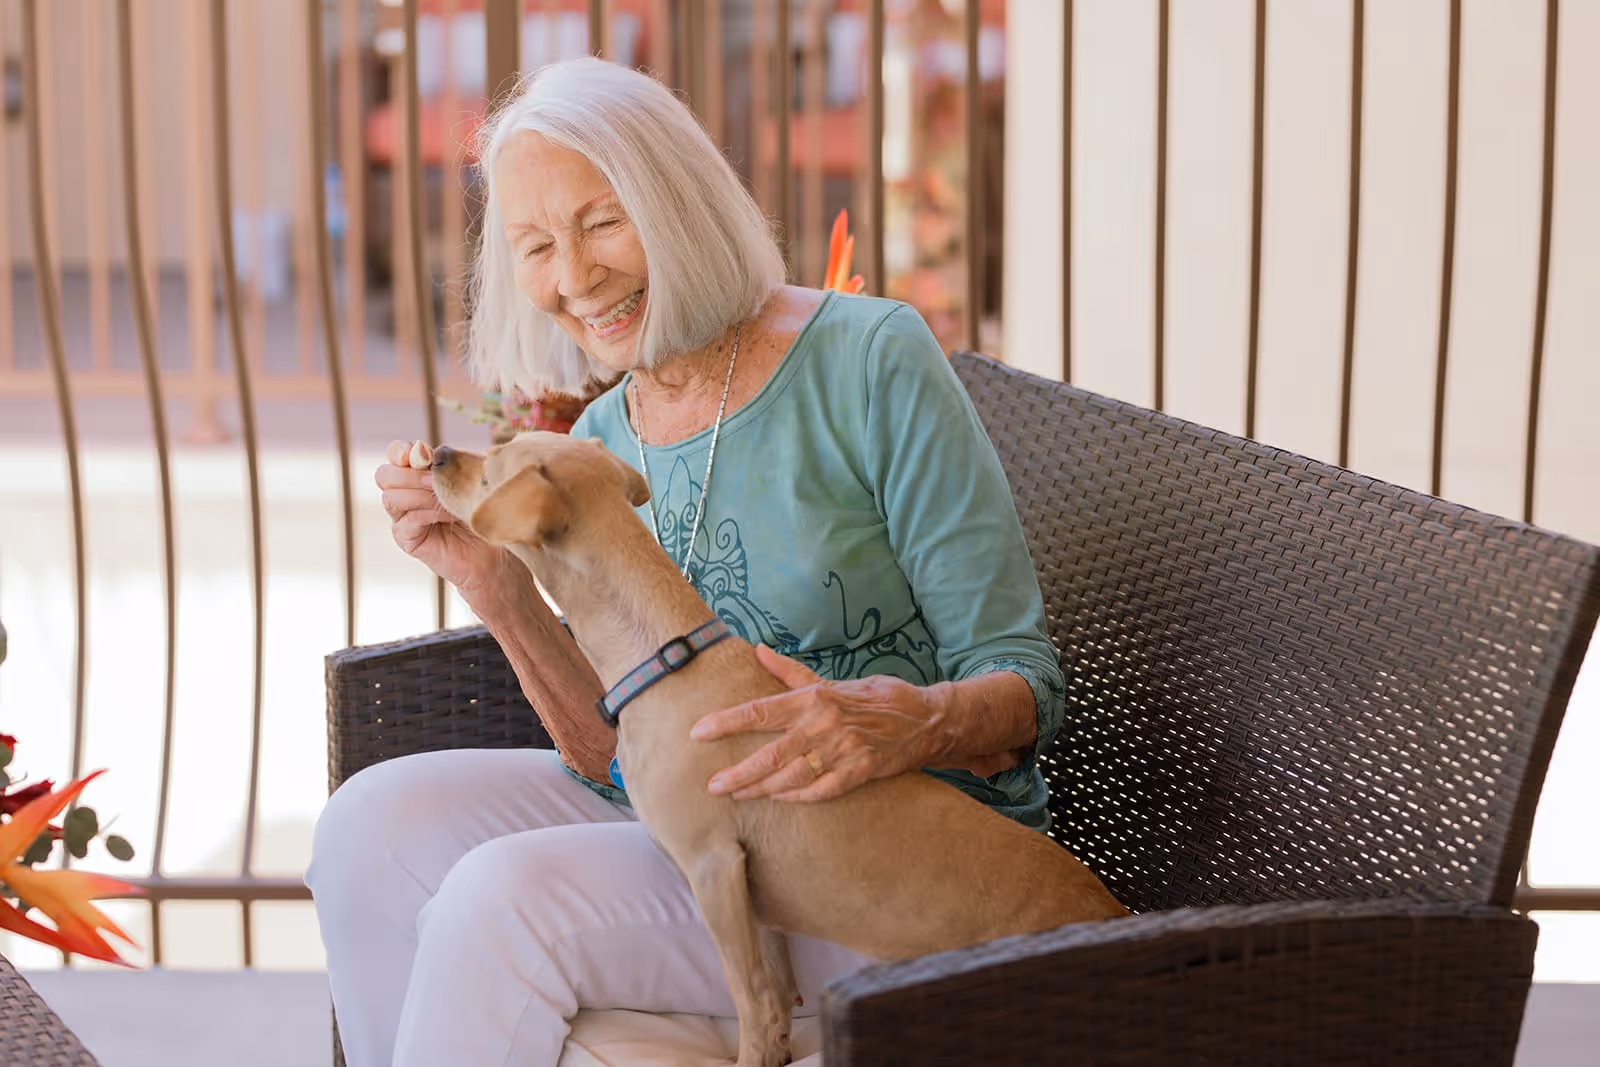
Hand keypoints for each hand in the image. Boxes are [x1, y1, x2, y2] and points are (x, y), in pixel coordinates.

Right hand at [376, 440, 504, 590]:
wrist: (493, 547)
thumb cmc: (482, 509)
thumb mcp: (470, 479)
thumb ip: (451, 463)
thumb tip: (433, 452)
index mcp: (416, 472)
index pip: (395, 453)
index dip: (400, 450)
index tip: (422, 453)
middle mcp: (403, 493)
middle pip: (384, 475)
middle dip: (409, 474)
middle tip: (436, 480)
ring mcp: (402, 517)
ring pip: (390, 498)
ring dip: (421, 495)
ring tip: (447, 501)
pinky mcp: (406, 538)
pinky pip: (406, 520)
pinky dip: (428, 514)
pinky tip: (450, 516)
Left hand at [690, 645, 944, 802]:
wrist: (925, 718)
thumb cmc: (873, 697)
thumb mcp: (831, 681)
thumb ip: (790, 673)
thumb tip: (757, 650)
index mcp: (813, 699)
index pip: (760, 711)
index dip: (726, 722)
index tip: (698, 732)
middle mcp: (824, 724)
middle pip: (771, 753)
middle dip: (738, 773)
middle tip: (712, 786)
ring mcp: (844, 750)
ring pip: (793, 776)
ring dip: (762, 788)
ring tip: (737, 796)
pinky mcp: (862, 771)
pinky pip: (823, 790)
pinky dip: (799, 797)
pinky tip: (780, 799)